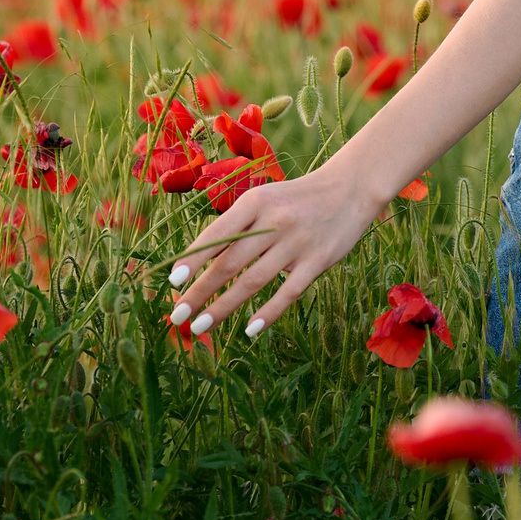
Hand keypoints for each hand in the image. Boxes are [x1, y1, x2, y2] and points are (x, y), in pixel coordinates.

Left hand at [166, 159, 386, 339]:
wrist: (349, 189)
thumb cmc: (296, 199)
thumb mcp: (264, 200)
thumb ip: (237, 226)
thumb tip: (200, 262)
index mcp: (255, 203)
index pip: (217, 235)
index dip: (192, 261)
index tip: (171, 283)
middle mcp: (273, 222)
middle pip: (229, 264)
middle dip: (199, 292)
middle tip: (177, 316)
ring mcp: (297, 243)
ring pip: (252, 282)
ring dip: (223, 307)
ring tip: (201, 326)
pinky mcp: (318, 261)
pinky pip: (288, 293)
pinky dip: (267, 312)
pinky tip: (249, 329)